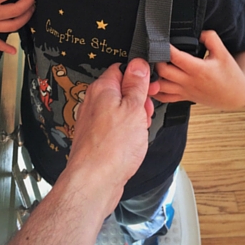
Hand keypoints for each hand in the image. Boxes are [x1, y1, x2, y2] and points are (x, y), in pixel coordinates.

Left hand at [67, 59, 153, 209]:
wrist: (94, 181)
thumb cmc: (111, 147)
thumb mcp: (134, 108)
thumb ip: (137, 84)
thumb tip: (138, 64)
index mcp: (102, 88)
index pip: (122, 69)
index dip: (139, 77)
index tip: (150, 87)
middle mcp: (94, 101)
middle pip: (122, 90)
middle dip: (139, 101)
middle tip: (145, 113)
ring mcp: (94, 120)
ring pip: (120, 110)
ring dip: (135, 119)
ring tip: (138, 132)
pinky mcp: (96, 137)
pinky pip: (116, 127)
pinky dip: (126, 133)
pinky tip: (131, 144)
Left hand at [150, 30, 244, 109]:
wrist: (235, 95)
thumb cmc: (229, 74)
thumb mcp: (224, 53)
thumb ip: (211, 38)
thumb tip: (198, 32)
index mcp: (198, 69)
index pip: (175, 57)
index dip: (165, 47)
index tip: (160, 39)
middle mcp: (189, 81)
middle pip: (163, 71)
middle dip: (155, 60)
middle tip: (154, 51)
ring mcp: (185, 91)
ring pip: (160, 87)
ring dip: (152, 76)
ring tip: (150, 65)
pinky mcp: (184, 97)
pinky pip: (164, 98)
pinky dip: (155, 91)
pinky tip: (152, 81)